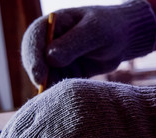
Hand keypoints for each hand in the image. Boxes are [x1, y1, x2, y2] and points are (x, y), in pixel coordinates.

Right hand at [21, 0, 155, 87]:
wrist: (122, 38)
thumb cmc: (109, 27)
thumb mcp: (94, 32)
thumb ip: (73, 43)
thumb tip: (50, 58)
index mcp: (51, 25)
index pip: (33, 41)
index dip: (33, 59)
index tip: (39, 77)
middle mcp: (48, 42)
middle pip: (35, 61)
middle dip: (40, 77)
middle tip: (48, 91)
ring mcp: (55, 59)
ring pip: (45, 76)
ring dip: (52, 86)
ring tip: (66, 93)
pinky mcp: (64, 72)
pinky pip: (57, 84)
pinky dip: (61, 91)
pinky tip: (72, 95)